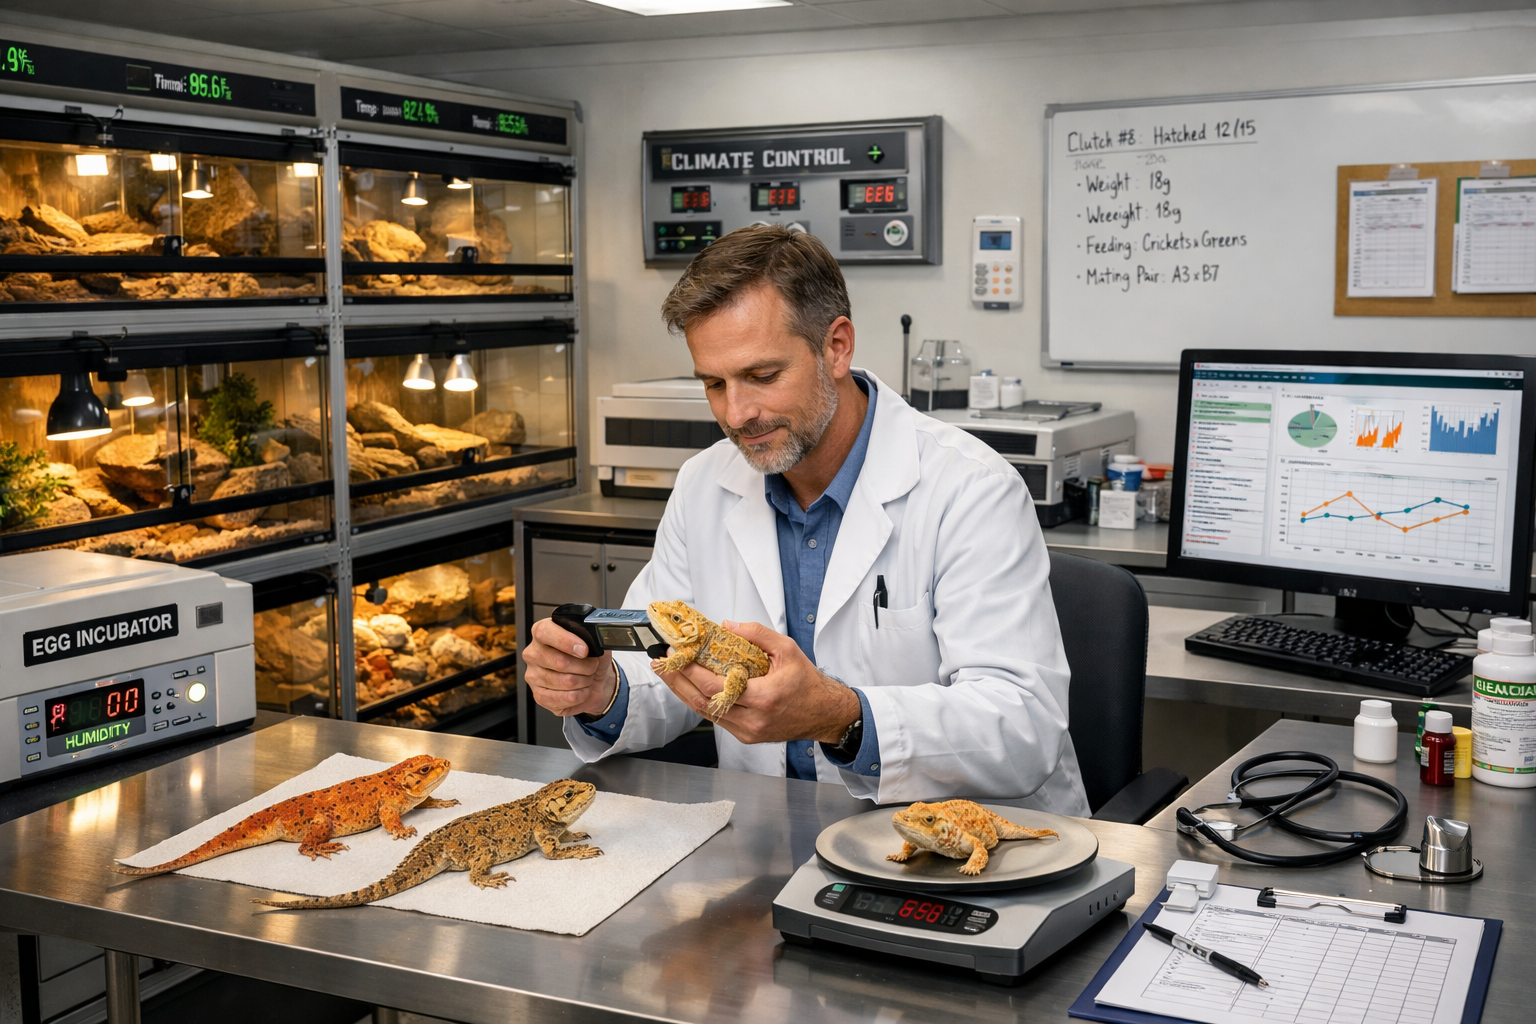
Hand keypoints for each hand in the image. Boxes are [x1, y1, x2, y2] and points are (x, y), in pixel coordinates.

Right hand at [524, 618, 617, 717]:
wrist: (595, 682)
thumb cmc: (590, 659)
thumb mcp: (595, 642)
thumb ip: (593, 636)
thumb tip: (595, 637)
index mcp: (543, 632)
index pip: (545, 631)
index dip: (566, 641)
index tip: (584, 649)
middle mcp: (534, 653)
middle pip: (559, 661)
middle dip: (584, 666)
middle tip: (592, 666)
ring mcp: (533, 675)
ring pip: (565, 681)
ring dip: (584, 681)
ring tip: (586, 678)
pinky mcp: (539, 696)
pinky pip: (564, 698)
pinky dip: (580, 695)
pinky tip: (580, 690)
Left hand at [651, 620, 860, 744]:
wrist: (823, 713)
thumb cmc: (806, 682)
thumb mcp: (787, 649)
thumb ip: (757, 634)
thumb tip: (727, 626)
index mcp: (763, 697)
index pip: (715, 686)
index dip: (691, 671)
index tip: (677, 655)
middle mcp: (753, 719)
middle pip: (702, 703)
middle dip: (677, 682)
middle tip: (661, 664)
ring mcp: (748, 731)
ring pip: (706, 713)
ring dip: (684, 692)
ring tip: (669, 674)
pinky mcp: (746, 736)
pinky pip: (717, 718)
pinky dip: (701, 702)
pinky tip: (690, 688)